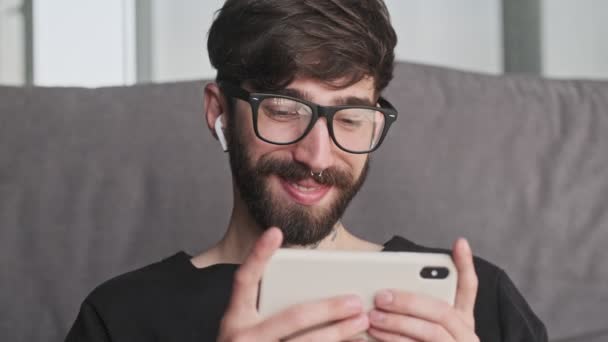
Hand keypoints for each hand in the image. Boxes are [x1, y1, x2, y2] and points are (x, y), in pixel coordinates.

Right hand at [217, 227, 369, 341]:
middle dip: (329, 308)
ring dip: (339, 332)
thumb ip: (267, 309)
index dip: (258, 256)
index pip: (245, 280)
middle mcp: (241, 337)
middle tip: (355, 301)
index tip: (275, 232)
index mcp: (235, 318)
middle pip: (293, 317)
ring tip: (361, 322)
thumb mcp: (244, 329)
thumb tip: (313, 288)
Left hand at [367, 238, 478, 341]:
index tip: (459, 242)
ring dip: (398, 324)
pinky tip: (375, 338)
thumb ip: (417, 308)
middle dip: (409, 302)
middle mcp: (466, 336)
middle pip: (442, 312)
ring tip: (372, 318)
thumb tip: (386, 290)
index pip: (469, 288)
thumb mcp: (427, 329)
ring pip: (431, 334)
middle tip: (380, 297)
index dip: (466, 265)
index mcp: (463, 321)